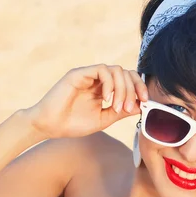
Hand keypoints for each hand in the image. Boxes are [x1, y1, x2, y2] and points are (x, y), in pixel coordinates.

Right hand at [22, 64, 147, 138]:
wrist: (50, 126)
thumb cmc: (74, 124)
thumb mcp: (104, 119)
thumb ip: (121, 111)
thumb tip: (141, 105)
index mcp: (105, 88)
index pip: (128, 80)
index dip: (139, 88)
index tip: (145, 102)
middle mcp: (98, 79)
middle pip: (126, 73)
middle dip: (133, 89)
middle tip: (129, 107)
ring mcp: (89, 75)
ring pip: (116, 70)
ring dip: (122, 89)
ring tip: (116, 107)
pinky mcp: (79, 73)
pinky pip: (102, 70)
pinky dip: (109, 84)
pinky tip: (107, 99)